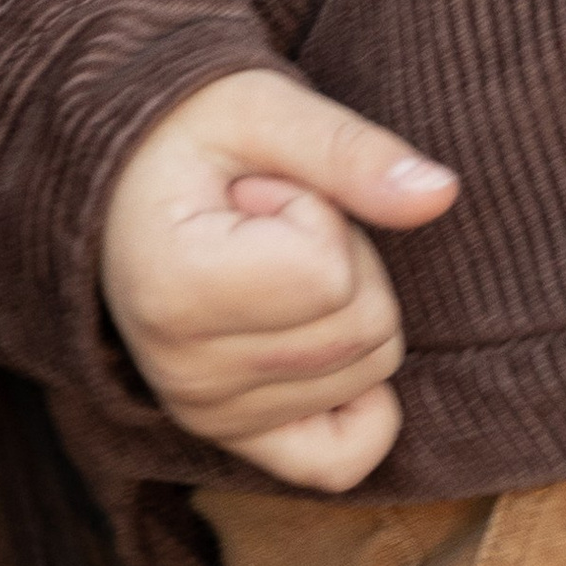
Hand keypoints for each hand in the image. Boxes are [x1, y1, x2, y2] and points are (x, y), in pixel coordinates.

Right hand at [101, 68, 458, 489]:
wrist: (123, 181)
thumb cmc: (189, 133)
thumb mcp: (262, 108)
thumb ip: (350, 152)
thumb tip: (442, 194)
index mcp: (174, 293)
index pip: (330, 272)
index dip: (318, 209)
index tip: (256, 189)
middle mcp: (186, 377)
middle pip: (365, 327)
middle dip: (343, 251)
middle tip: (269, 220)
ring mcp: (210, 418)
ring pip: (370, 369)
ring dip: (343, 299)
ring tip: (267, 257)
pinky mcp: (236, 439)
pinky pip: (345, 457)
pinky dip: (361, 397)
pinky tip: (316, 332)